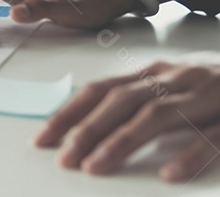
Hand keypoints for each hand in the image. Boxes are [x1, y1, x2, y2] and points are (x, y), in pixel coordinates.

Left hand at [35, 61, 219, 181]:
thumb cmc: (213, 88)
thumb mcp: (171, 87)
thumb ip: (135, 100)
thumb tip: (84, 125)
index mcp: (155, 73)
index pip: (101, 90)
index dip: (70, 113)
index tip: (43, 139)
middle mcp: (176, 79)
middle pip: (123, 102)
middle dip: (88, 130)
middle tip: (64, 158)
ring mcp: (209, 96)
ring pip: (159, 116)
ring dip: (124, 141)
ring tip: (96, 167)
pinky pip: (215, 136)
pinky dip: (190, 154)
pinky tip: (168, 173)